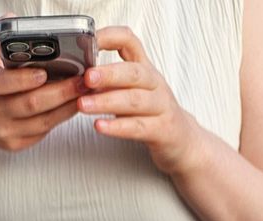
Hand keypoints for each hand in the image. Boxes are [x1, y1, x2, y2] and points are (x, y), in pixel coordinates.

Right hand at [0, 19, 81, 153]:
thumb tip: (20, 21)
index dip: (23, 80)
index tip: (44, 73)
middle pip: (30, 104)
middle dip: (61, 92)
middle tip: (83, 79)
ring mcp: (3, 130)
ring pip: (42, 121)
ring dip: (67, 106)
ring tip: (85, 91)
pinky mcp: (15, 144)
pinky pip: (42, 132)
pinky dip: (61, 118)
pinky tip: (74, 104)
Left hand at [78, 27, 196, 175]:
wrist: (182, 141)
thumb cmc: (151, 114)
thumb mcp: (134, 90)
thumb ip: (113, 81)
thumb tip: (80, 76)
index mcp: (145, 69)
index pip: (130, 42)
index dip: (110, 37)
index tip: (89, 42)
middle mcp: (155, 84)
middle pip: (133, 73)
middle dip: (108, 74)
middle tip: (86, 78)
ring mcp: (161, 107)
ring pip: (134, 100)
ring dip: (106, 102)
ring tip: (84, 105)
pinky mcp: (162, 130)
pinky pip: (138, 128)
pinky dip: (118, 127)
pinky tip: (100, 126)